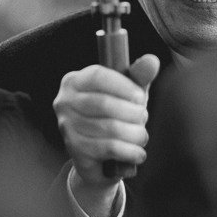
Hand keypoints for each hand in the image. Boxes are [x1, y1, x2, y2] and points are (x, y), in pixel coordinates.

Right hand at [54, 55, 160, 216]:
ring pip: (109, 128)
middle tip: (143, 118)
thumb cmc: (114, 115)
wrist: (100, 156)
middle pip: (103, 104)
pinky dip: (129, 151)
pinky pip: (108, 148)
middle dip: (131, 113)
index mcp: (75, 81)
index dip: (123, 86)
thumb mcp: (127, 92)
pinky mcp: (74, 149)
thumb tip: (152, 61)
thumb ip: (139, 76)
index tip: (140, 96)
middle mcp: (64, 102)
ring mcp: (66, 126)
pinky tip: (138, 153)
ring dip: (134, 133)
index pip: (98, 76)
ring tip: (142, 136)